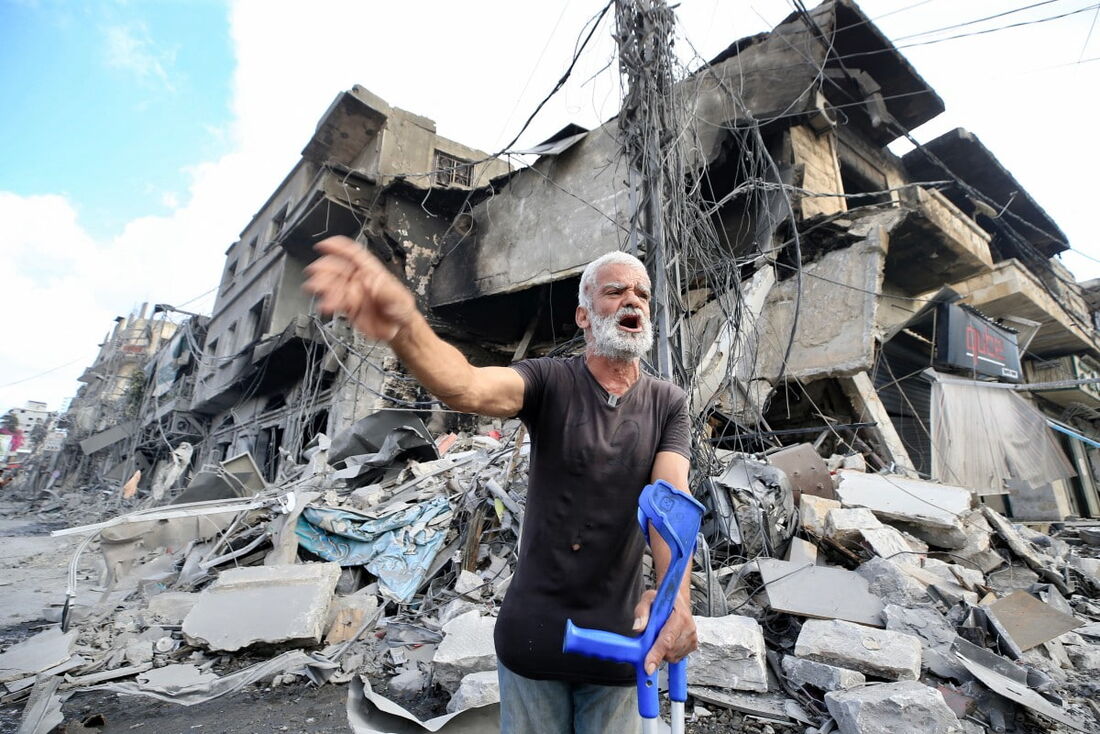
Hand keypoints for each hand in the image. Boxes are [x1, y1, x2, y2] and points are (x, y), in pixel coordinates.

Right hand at [303, 236, 417, 340]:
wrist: (399, 329)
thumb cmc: (402, 310)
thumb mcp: (399, 298)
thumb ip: (385, 290)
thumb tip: (370, 281)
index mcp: (372, 272)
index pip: (354, 254)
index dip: (339, 247)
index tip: (325, 244)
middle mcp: (359, 280)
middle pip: (339, 269)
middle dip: (325, 267)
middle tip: (315, 271)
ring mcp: (352, 293)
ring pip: (333, 285)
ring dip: (322, 284)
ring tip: (314, 287)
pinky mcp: (348, 307)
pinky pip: (335, 302)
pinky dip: (327, 303)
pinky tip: (323, 305)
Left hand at [633, 589, 696, 674]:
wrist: (677, 601)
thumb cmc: (663, 600)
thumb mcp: (648, 598)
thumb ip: (642, 612)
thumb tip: (638, 628)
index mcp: (679, 616)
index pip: (666, 640)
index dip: (656, 655)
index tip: (648, 667)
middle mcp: (689, 628)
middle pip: (668, 651)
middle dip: (655, 650)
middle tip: (650, 638)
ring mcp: (692, 638)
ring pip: (672, 656)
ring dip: (662, 651)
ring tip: (660, 635)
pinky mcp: (693, 645)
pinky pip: (677, 657)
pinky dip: (668, 652)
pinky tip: (667, 640)